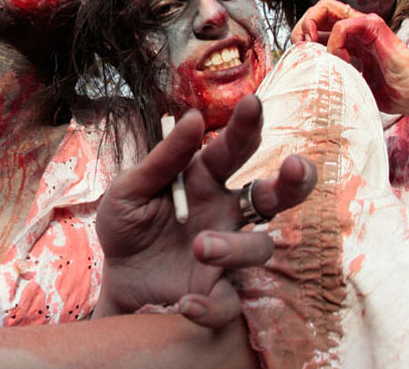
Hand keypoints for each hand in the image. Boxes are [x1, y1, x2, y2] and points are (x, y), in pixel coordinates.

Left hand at [95, 97, 315, 328]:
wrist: (115, 278)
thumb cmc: (127, 225)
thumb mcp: (129, 189)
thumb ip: (162, 160)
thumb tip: (192, 118)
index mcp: (204, 179)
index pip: (233, 150)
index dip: (246, 127)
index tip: (252, 103)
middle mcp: (225, 213)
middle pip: (273, 195)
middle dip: (292, 181)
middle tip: (294, 167)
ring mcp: (226, 254)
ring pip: (258, 248)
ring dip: (235, 246)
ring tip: (202, 246)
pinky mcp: (215, 294)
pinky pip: (229, 303)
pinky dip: (211, 305)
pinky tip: (187, 303)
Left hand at [292, 0, 408, 115]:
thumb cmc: (387, 93)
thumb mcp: (349, 82)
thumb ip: (331, 73)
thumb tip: (305, 77)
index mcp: (348, 40)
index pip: (316, 23)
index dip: (302, 34)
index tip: (299, 55)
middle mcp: (355, 28)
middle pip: (317, 10)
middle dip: (301, 27)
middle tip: (301, 49)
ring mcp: (365, 25)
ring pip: (325, 7)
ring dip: (311, 28)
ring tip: (315, 51)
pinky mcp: (374, 27)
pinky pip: (342, 25)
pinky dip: (334, 42)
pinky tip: (341, 60)